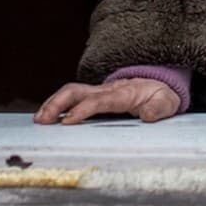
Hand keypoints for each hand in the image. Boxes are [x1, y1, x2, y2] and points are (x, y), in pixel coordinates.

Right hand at [34, 79, 180, 123]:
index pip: (98, 100)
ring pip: (70, 92)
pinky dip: (56, 104)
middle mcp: (106, 90)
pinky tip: (45, 117)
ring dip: (52, 103)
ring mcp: (98, 91)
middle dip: (57, 103)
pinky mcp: (93, 96)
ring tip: (38, 119)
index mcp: (123, 93)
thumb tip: (148, 116)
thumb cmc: (159, 96)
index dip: (82, 109)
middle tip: (42, 120)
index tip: (67, 121)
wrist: (158, 84)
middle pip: (77, 90)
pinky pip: (72, 97)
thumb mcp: (166, 102)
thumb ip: (158, 108)